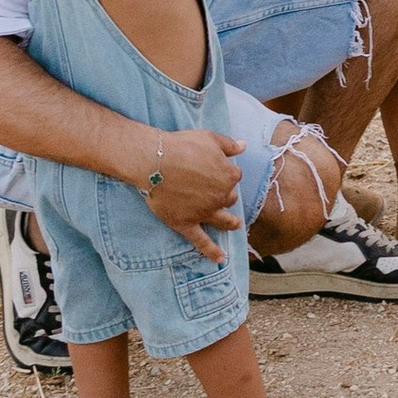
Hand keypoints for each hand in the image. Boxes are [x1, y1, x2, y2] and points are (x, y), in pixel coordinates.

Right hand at [133, 124, 243, 253]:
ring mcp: (204, 212)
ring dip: (231, 222)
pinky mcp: (187, 223)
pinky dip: (212, 252)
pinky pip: (202, 241)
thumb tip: (243, 146)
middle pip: (229, 197)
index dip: (225, 172)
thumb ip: (229, 144)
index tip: (216, 169)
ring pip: (223, 219)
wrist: (154, 162)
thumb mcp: (209, 138)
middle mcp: (220, 196)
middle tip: (215, 191)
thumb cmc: (181, 146)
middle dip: (225, 194)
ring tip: (235, 225)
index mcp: (229, 175)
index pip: (234, 176)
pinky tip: (220, 260)